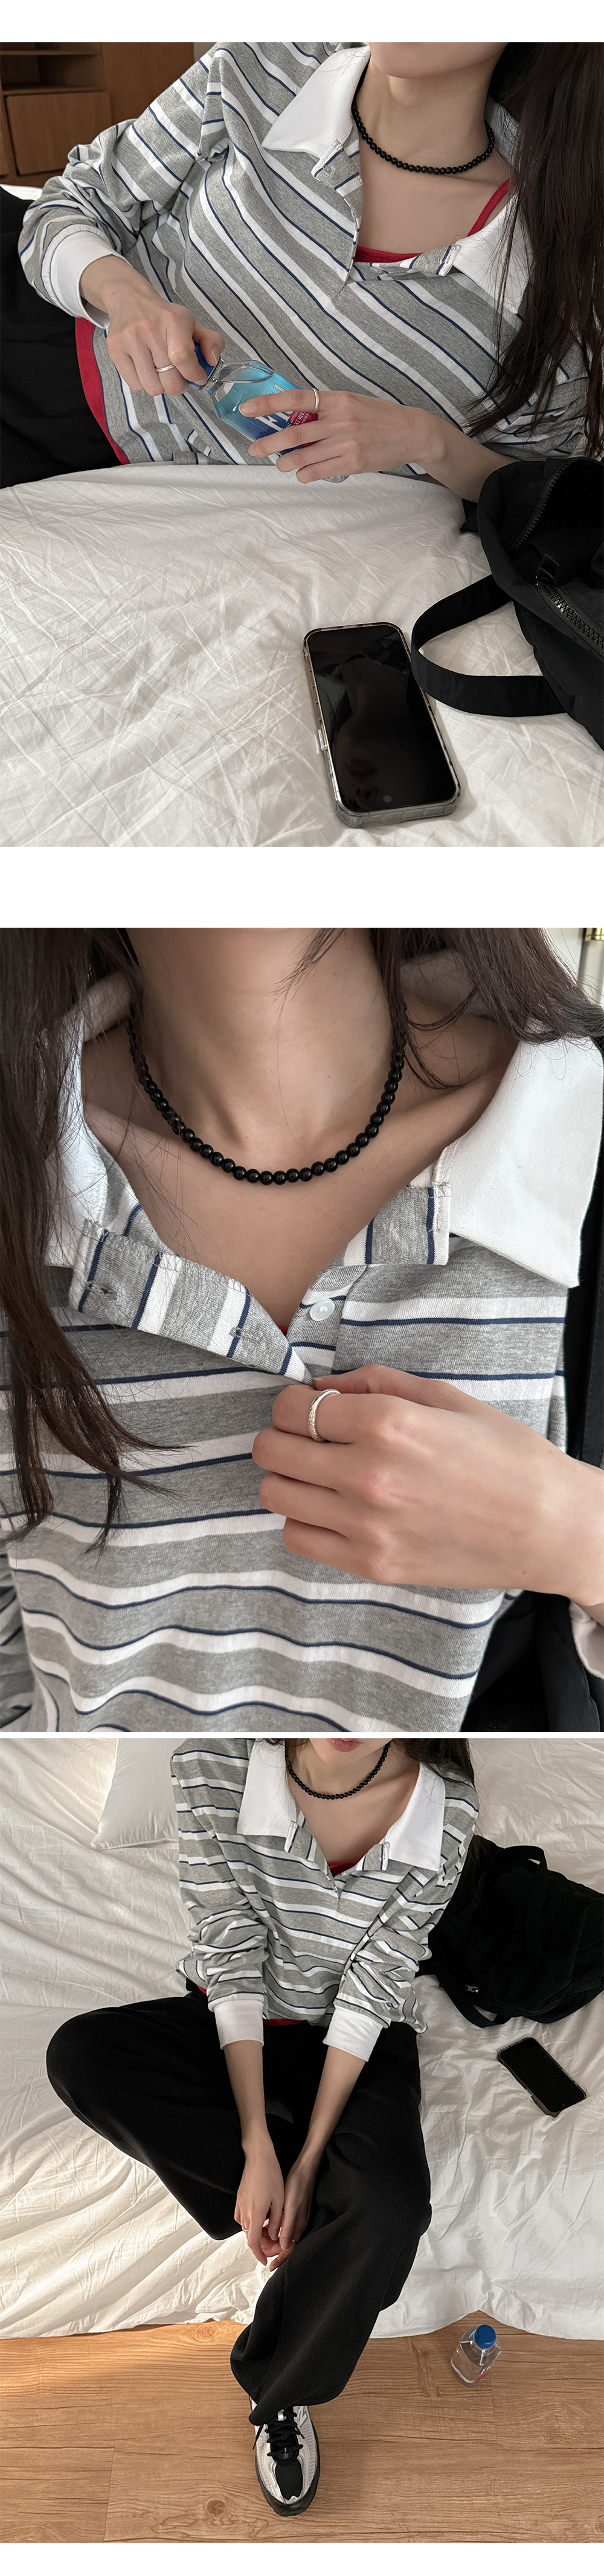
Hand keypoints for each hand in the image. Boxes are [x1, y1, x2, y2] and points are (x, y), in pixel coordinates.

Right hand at [80, 257, 223, 395]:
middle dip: (178, 384)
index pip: (183, 358)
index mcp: (173, 320)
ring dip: (160, 385)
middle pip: (169, 379)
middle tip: (177, 376)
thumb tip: (212, 361)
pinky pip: (134, 385)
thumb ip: (211, 341)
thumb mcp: (191, 323)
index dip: (193, 375)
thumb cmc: (164, 318)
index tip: (197, 377)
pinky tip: (145, 368)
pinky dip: (143, 383)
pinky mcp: (115, 349)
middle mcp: (150, 328)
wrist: (130, 300)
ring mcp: (130, 339)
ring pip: (151, 387)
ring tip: (160, 371)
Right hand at [234, 2132, 284, 2265]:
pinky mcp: (239, 2198)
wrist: (258, 2157)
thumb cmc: (271, 2176)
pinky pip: (242, 2217)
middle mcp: (245, 2212)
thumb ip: (276, 2222)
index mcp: (256, 2214)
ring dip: (256, 2233)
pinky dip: (250, 2222)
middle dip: (260, 2244)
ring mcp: (240, 2204)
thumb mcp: (280, 2201)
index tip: (265, 2261)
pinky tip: (260, 2218)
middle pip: (250, 2236)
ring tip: (270, 2230)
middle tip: (273, 2244)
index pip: (254, 2243)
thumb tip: (275, 2237)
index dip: (259, 2254)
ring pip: (246, 2227)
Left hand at [238, 386, 437, 480]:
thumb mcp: (351, 402)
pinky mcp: (352, 463)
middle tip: (254, 449)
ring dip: (286, 462)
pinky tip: (301, 473)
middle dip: (269, 443)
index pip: (295, 399)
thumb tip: (293, 417)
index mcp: (336, 400)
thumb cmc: (378, 416)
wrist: (410, 432)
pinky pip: (319, 472)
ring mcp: (346, 444)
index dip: (268, 404)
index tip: (247, 409)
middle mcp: (339, 420)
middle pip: (294, 433)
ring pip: (304, 456)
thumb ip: (324, 408)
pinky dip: (305, 474)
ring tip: (280, 463)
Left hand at [252, 1365, 602, 1600]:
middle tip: (307, 1440)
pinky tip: (334, 1510)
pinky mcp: (372, 1564)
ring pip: (277, 1495)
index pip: (292, 1408)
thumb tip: (320, 1386)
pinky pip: (299, 1538)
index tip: (307, 1409)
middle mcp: (368, 1473)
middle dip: (282, 1437)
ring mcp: (366, 1524)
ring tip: (320, 1475)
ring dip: (289, 1479)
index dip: (292, 1404)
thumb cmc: (505, 1456)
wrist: (548, 1526)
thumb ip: (375, 1382)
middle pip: (273, 1451)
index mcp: (387, 1422)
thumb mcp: (446, 1397)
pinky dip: (305, 1520)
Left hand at [266, 2149, 318, 2271]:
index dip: (278, 2258)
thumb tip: (283, 2246)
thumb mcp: (290, 2206)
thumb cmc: (298, 2185)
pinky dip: (273, 2229)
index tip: (269, 2265)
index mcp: (298, 2226)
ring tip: (259, 2237)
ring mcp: (296, 2217)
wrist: (305, 2167)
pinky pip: (282, 2226)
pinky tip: (265, 2225)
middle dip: (271, 2249)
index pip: (288, 2249)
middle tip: (259, 2249)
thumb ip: (287, 2227)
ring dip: (271, 2239)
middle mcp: (298, 2224)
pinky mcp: (293, 2210)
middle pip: (284, 2245)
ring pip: (282, 2235)